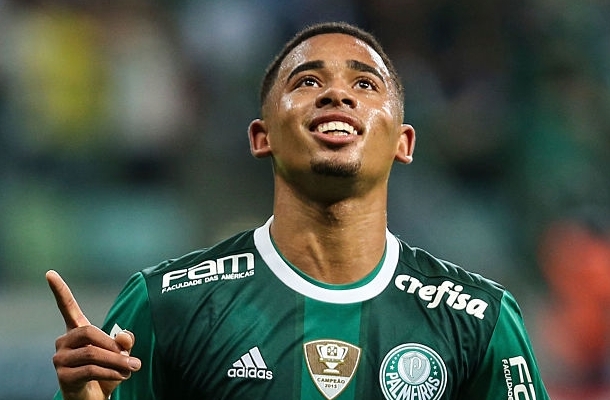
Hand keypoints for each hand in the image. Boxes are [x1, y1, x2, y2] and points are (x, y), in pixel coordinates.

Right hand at [46, 270, 140, 399]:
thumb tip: (124, 335)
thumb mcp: (120, 355)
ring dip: (117, 361)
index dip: (60, 291)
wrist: (94, 399)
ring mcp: (60, 360)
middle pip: (89, 332)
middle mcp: (64, 342)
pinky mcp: (63, 377)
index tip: (49, 273)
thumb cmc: (106, 373)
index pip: (67, 308)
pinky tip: (122, 376)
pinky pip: (90, 370)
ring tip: (132, 369)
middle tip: (133, 359)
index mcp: (77, 331)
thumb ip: (124, 342)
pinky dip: (110, 372)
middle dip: (113, 345)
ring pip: (92, 353)